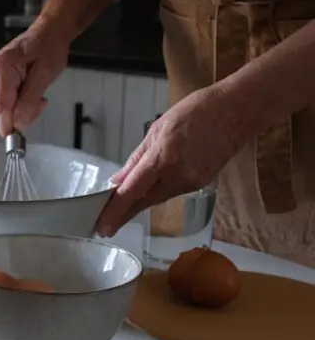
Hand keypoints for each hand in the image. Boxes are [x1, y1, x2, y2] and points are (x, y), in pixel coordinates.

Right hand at [0, 19, 70, 135]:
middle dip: (20, 113)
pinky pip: (3, 102)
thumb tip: (19, 123)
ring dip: (21, 108)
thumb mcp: (46, 74)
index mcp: (1, 67)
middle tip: (41, 102)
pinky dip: (17, 102)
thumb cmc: (48, 48)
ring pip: (2, 108)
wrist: (47, 33)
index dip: (9, 124)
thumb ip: (31, 99)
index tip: (18, 138)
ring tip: (37, 92)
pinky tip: (28, 90)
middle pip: (0, 109)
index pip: (0, 105)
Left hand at [96, 86, 245, 236]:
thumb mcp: (156, 130)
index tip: (102, 227)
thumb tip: (118, 180)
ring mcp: (192, 182)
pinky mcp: (202, 184)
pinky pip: (173, 192)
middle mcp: (177, 175)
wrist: (236, 112)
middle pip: (145, 201)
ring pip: (158, 198)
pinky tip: (149, 192)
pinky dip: (158, 193)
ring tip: (121, 209)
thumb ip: (137, 159)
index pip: (132, 192)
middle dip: (124, 214)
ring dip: (140, 204)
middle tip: (105, 226)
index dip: (115, 212)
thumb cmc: (195, 112)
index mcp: (162, 158)